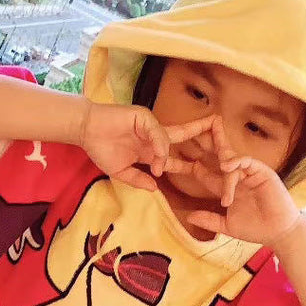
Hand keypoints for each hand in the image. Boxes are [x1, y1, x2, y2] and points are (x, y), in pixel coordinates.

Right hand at [81, 103, 215, 191]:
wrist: (86, 132)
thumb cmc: (101, 149)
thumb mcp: (121, 172)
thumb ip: (137, 179)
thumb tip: (154, 188)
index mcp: (150, 150)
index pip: (173, 158)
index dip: (186, 165)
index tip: (200, 172)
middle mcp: (154, 136)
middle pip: (182, 136)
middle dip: (199, 133)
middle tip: (219, 131)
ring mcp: (149, 125)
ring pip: (168, 138)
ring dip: (165, 155)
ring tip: (159, 167)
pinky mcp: (143, 117)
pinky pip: (157, 131)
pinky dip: (158, 144)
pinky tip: (155, 155)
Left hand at [180, 117, 301, 247]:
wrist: (278, 233)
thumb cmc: (255, 229)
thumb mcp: (227, 225)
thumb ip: (209, 220)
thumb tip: (189, 217)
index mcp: (226, 187)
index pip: (204, 173)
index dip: (188, 167)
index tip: (169, 161)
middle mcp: (236, 176)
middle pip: (216, 156)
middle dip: (202, 144)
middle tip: (185, 132)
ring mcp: (249, 173)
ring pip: (229, 158)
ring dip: (215, 156)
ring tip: (204, 156)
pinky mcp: (262, 172)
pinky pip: (247, 162)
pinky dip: (236, 162)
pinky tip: (226, 164)